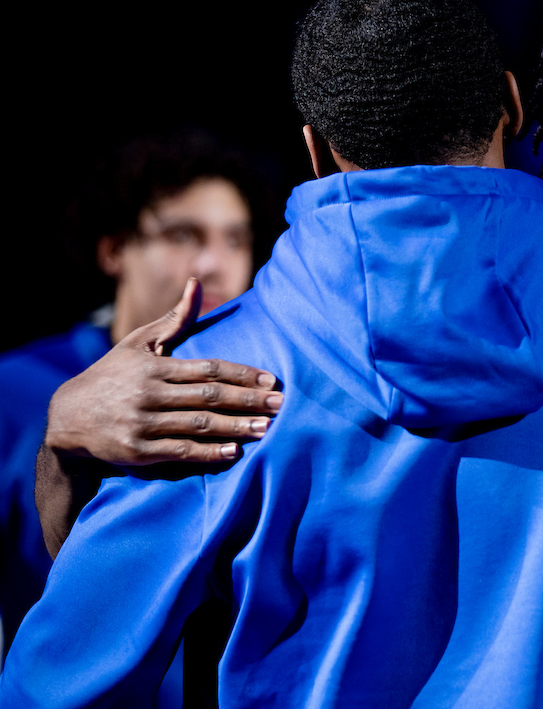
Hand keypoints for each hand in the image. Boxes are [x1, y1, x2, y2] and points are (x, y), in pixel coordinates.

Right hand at [44, 278, 282, 465]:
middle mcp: (149, 394)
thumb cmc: (112, 375)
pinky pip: (180, 451)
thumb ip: (174, 318)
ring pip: (198, 425)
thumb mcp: (138, 343)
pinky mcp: (137, 451)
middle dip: (248, 400)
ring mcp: (142, 424)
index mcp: (154, 367)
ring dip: (235, 427)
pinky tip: (234, 451)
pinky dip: (208, 452)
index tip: (271, 380)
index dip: (241, 374)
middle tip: (281, 404)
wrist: (66, 418)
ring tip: (266, 428)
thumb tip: (197, 283)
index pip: (207, 369)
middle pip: (208, 397)